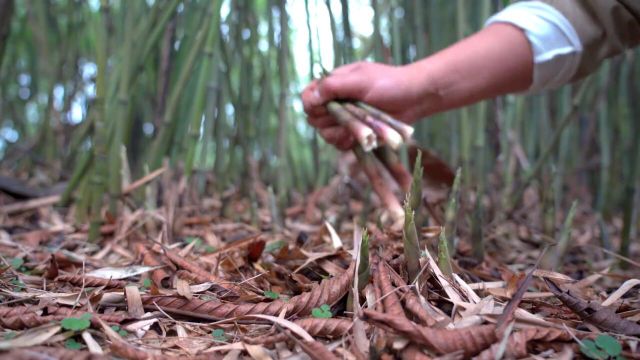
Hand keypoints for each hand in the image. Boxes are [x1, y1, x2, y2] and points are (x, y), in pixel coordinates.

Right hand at [301, 61, 432, 149]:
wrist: (415, 98)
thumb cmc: (390, 84)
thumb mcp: (360, 80)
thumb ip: (333, 86)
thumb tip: (309, 98)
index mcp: (334, 84)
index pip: (308, 95)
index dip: (311, 104)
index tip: (322, 108)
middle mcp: (336, 102)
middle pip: (314, 118)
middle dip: (330, 120)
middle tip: (349, 114)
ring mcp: (345, 119)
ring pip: (326, 134)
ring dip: (340, 133)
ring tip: (359, 128)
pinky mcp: (355, 133)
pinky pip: (340, 144)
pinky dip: (348, 142)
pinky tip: (363, 137)